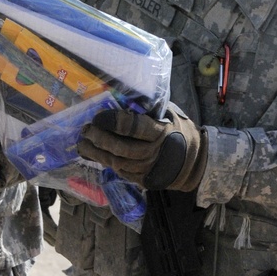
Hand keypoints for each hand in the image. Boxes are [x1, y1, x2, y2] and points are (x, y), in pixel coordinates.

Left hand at [78, 102, 205, 190]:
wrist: (193, 163)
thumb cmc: (178, 132)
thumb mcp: (171, 115)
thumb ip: (150, 108)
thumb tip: (122, 96)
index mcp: (160, 133)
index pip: (132, 127)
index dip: (112, 121)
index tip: (98, 116)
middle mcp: (153, 153)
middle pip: (120, 147)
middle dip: (99, 138)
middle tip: (86, 130)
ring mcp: (147, 169)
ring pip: (116, 162)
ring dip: (96, 153)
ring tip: (83, 144)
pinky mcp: (142, 179)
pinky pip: (120, 171)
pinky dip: (105, 162)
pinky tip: (94, 154)